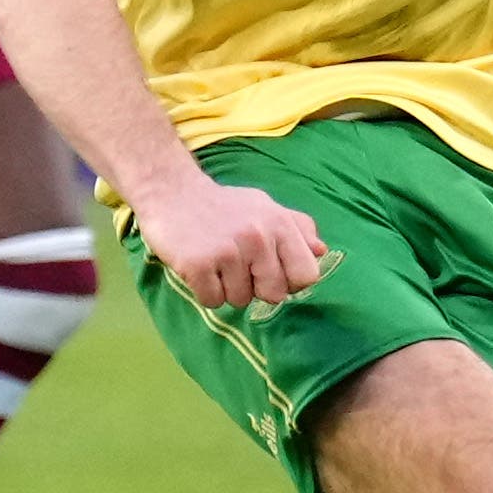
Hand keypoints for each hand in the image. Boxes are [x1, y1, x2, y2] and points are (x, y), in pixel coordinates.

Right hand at [131, 173, 330, 308]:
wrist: (171, 191)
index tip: (272, 274)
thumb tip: (321, 251)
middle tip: (238, 266)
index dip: (290, 282)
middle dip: (257, 288)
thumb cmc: (223, 205)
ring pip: (240, 300)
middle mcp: (258, 237)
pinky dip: (205, 291)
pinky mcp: (198, 264)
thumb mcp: (265, 207)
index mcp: (279, 224)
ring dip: (227, 289)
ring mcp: (228, 252)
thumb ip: (297, 227)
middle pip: (274, 295)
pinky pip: (212, 301)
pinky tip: (200, 268)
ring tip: (216, 262)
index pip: (307, 276)